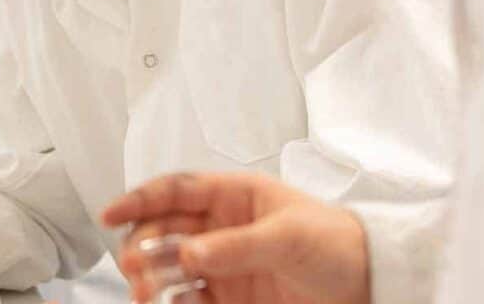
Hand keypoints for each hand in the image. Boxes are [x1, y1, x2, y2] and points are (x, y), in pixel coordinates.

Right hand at [102, 172, 369, 303]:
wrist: (374, 287)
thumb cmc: (340, 245)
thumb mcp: (290, 237)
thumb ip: (238, 245)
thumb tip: (190, 253)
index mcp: (235, 196)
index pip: (175, 190)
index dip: (138, 199)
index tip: (109, 214)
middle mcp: (221, 228)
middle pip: (163, 231)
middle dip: (143, 245)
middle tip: (136, 266)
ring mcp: (222, 264)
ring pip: (168, 268)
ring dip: (152, 279)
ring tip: (149, 294)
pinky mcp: (228, 298)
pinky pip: (187, 299)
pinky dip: (171, 303)